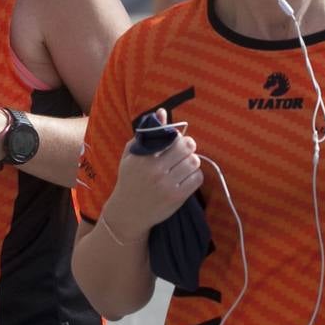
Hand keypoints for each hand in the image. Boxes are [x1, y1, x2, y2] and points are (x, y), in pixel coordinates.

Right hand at [103, 110, 202, 240]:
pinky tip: (186, 177)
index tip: (176, 141)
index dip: (178, 137)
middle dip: (188, 147)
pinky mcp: (176, 198)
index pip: (171, 137)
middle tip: (185, 151)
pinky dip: (195, 175)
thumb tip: (163, 112)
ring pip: (194, 162)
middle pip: (186, 148)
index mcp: (143, 156)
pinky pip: (197, 179)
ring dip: (192, 161)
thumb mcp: (132, 154)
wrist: (127, 212)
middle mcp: (154, 170)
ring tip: (184, 164)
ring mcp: (166, 185)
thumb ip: (147, 132)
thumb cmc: (129, 179)